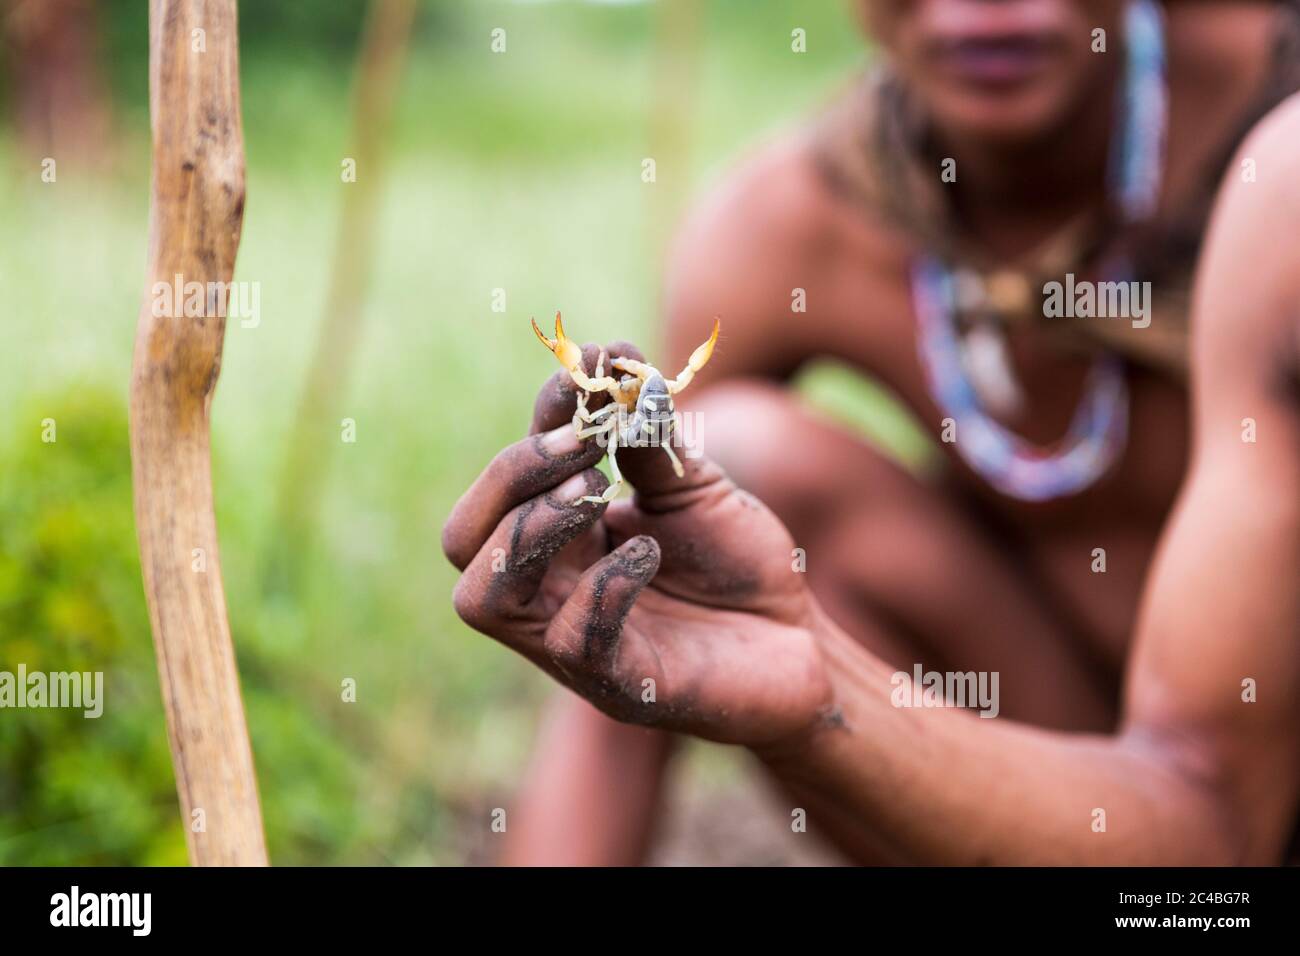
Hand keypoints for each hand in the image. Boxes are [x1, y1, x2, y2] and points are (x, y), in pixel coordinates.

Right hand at [442, 342, 832, 745]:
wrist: (801, 644)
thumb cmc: (736, 566)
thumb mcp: (693, 487)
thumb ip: (648, 438)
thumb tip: (614, 360)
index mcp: (557, 539)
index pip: (504, 482)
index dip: (539, 418)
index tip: (591, 367)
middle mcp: (548, 591)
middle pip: (464, 538)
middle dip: (510, 476)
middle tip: (584, 445)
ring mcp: (573, 643)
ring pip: (483, 596)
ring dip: (529, 531)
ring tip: (599, 492)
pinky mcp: (620, 686)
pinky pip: (572, 643)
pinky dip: (602, 587)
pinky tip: (648, 554)